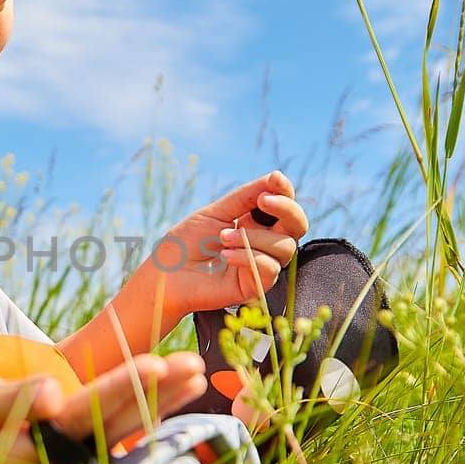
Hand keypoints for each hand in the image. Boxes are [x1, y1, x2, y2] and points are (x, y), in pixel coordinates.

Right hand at [0, 353, 207, 463]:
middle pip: (118, 422)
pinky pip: (114, 426)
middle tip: (196, 363)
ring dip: (161, 400)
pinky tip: (169, 391)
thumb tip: (53, 394)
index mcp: (36, 449)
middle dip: (158, 393)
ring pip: (123, 426)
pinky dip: (143, 406)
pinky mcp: (69, 446)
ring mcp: (67, 455)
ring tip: (196, 373)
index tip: (157, 363)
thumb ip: (11, 399)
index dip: (124, 388)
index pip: (88, 415)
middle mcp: (59, 458)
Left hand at [155, 170, 308, 315]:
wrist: (166, 274)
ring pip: (285, 247)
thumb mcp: (217, 211)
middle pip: (297, 225)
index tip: (274, 182)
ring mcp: (261, 265)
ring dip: (254, 238)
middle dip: (286, 209)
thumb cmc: (187, 242)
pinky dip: (248, 257)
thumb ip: (247, 196)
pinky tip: (225, 256)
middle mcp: (264, 243)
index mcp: (256, 223)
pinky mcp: (255, 286)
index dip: (286, 193)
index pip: (285, 206)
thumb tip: (277, 177)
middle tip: (262, 201)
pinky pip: (270, 269)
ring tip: (223, 237)